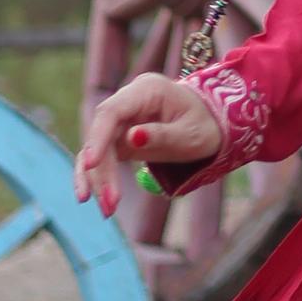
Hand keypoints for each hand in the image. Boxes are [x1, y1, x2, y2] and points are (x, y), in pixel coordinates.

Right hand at [75, 73, 225, 218]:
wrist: (211, 125)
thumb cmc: (205, 126)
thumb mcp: (191, 135)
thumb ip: (162, 136)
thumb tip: (131, 137)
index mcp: (146, 90)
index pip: (111, 111)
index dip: (98, 138)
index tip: (90, 164)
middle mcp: (128, 101)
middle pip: (102, 134)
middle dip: (101, 170)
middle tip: (109, 204)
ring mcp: (122, 119)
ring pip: (98, 149)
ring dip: (98, 179)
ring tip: (108, 210)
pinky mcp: (119, 137)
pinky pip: (103, 157)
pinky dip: (100, 177)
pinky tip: (99, 199)